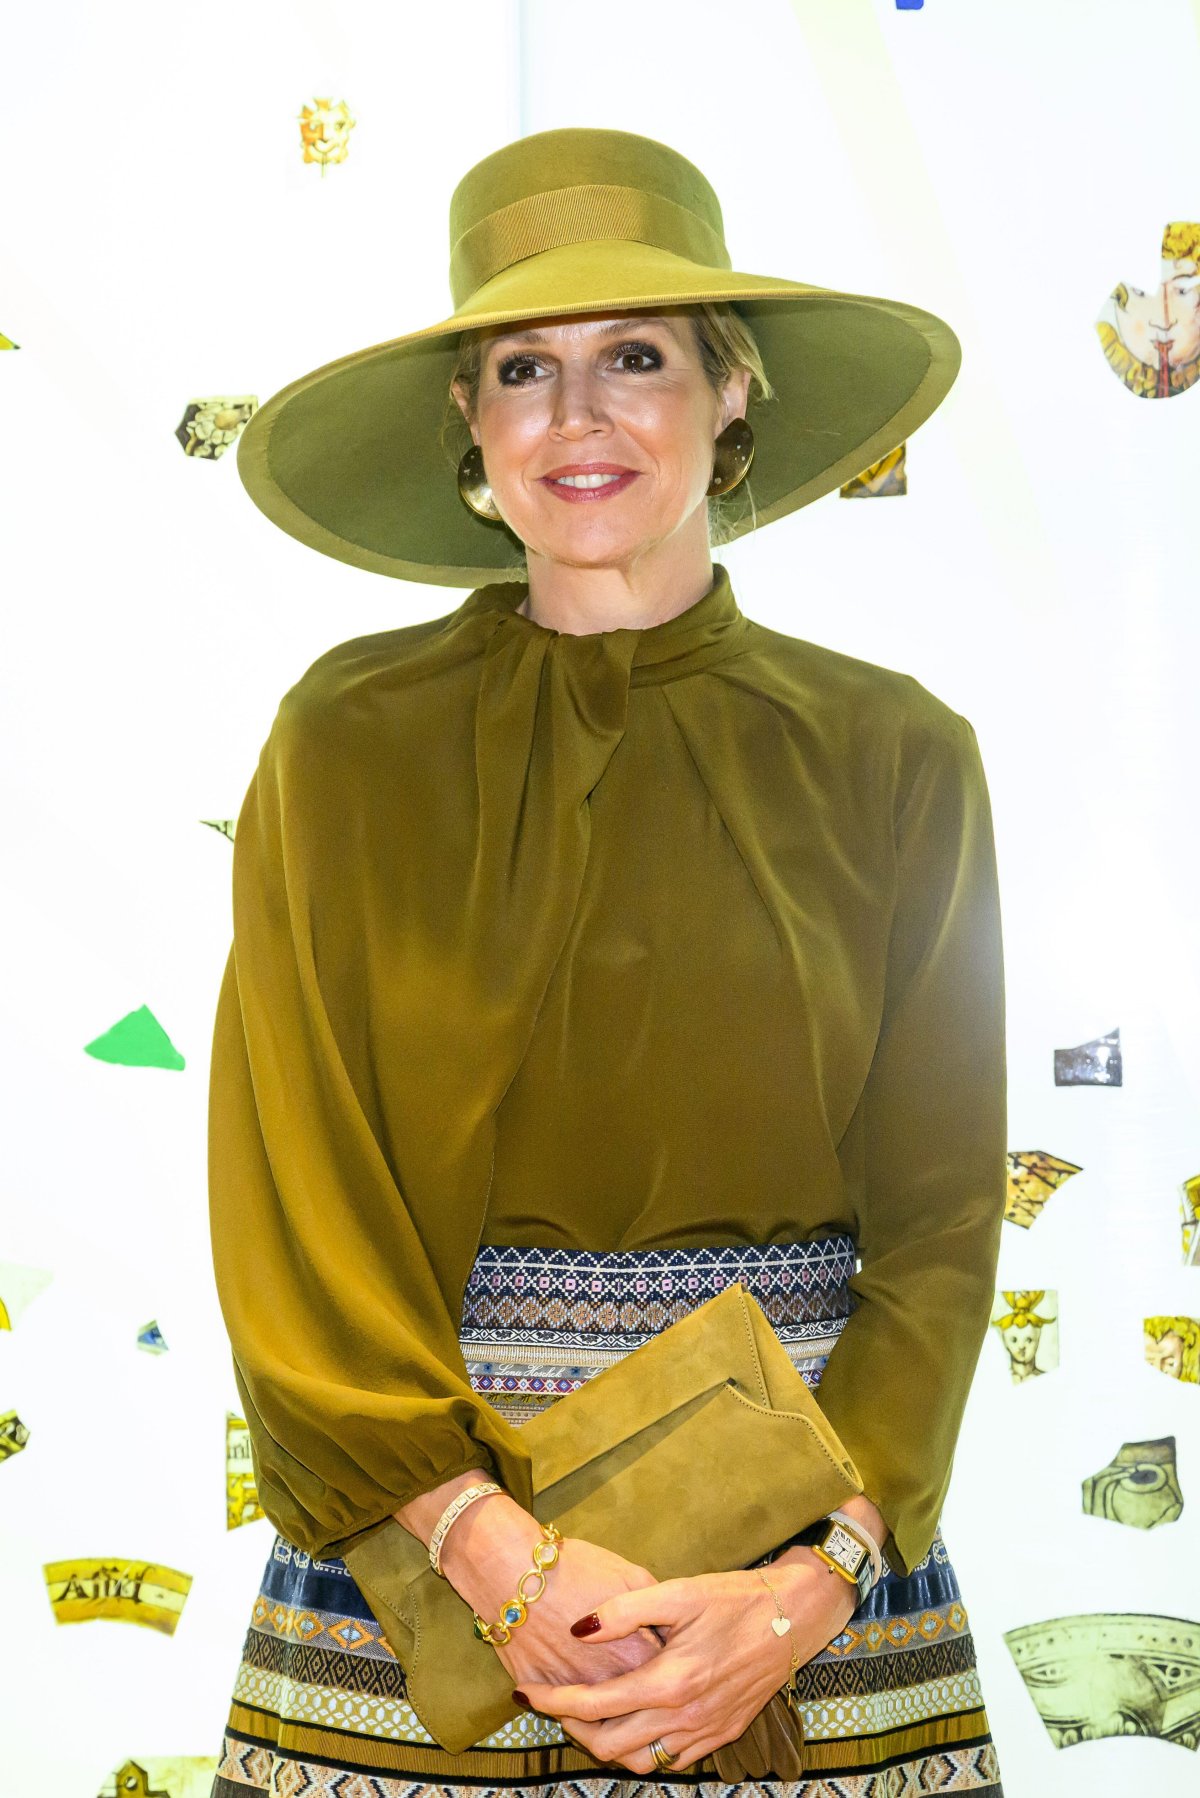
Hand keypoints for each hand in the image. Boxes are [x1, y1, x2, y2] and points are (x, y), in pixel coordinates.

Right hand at [439, 1505, 668, 1698]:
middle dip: (642, 1699)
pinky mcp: (542, 1695)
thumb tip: (670, 1631)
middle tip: (641, 1682)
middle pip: (636, 1707)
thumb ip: (656, 1609)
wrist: (513, 1570)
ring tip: (611, 1694)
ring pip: (600, 1722)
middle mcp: (609, 1684)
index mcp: (638, 1656)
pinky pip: (562, 1714)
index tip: (665, 1659)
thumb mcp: (630, 1575)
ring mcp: (574, 1694)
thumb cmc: (576, 1567)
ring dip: (608, 1712)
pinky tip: (576, 1691)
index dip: (667, 1669)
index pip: (667, 1680)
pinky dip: (571, 1707)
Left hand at [512, 1552, 859, 1775]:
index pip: (595, 1705)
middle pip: (609, 1745)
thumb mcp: (678, 1592)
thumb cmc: (735, 1598)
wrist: (794, 1617)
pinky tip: (635, 1720)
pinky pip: (671, 1759)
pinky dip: (643, 1748)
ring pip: (639, 1761)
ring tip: (588, 1713)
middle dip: (572, 1728)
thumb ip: (624, 1612)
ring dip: (606, 1744)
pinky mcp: (722, 1735)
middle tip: (552, 1701)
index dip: (553, 1701)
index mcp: (670, 1682)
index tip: (525, 1692)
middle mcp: (685, 1717)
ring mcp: (705, 1732)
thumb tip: (578, 1629)